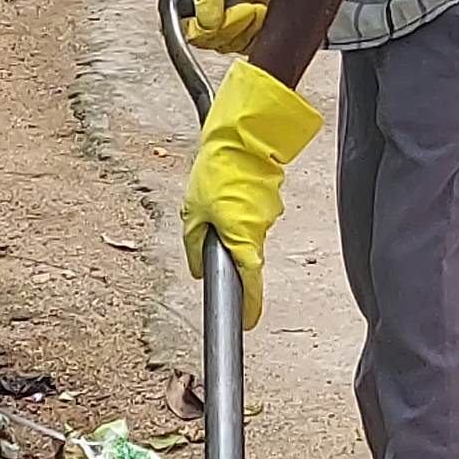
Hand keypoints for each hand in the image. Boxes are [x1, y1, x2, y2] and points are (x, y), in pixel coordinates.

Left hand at [178, 59, 322, 321]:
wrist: (243, 136)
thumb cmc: (218, 169)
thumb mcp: (192, 212)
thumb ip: (195, 244)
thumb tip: (198, 268)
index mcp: (241, 239)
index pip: (249, 283)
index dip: (249, 306)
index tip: (249, 322)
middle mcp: (258, 231)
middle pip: (246, 258)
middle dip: (229, 253)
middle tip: (211, 239)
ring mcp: (266, 215)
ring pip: (247, 234)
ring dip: (231, 226)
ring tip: (213, 203)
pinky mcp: (266, 201)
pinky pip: (250, 216)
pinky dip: (237, 211)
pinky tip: (226, 192)